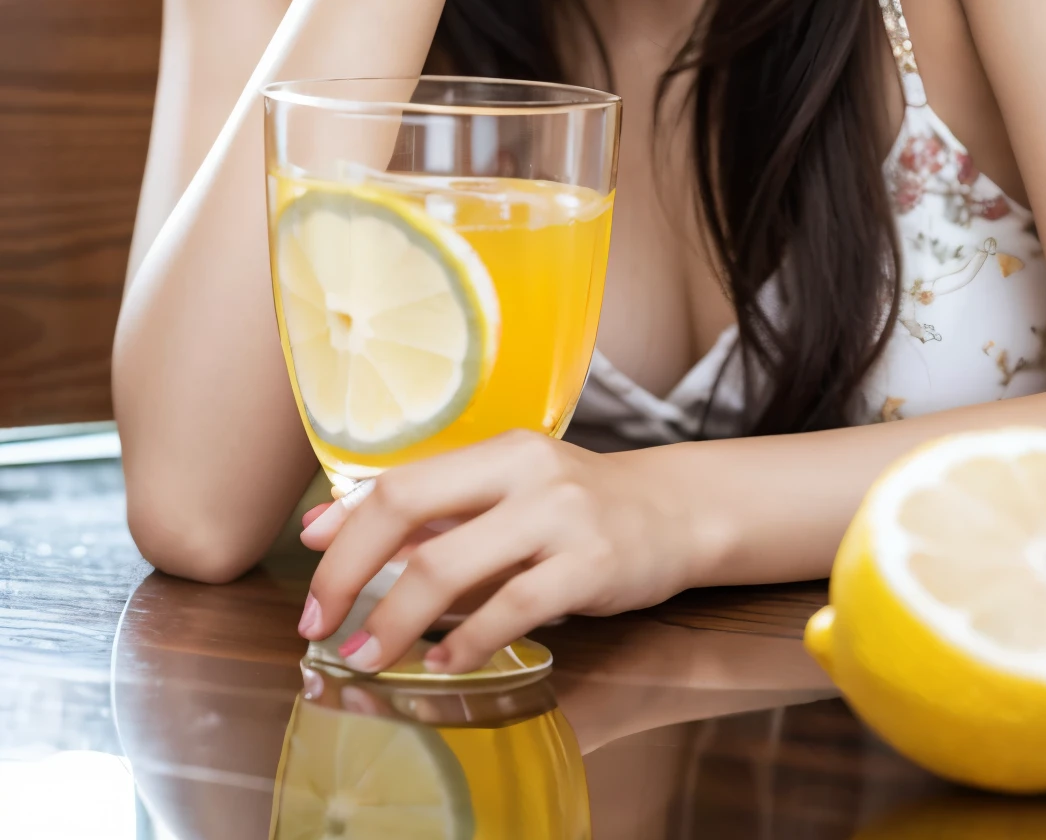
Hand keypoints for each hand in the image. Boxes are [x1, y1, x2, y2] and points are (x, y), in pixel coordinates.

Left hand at [295, 432, 705, 674]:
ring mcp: (560, 515)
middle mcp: (524, 471)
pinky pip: (512, 608)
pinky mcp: (592, 564)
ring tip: (368, 656)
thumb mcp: (505, 496)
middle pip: (409, 509)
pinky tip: (444, 661)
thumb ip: (430, 514)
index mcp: (496, 448)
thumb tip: (327, 528)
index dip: (344, 528)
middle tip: (319, 623)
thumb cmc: (576, 508)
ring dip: (394, 622)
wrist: (675, 514)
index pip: (399, 480)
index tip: (306, 570)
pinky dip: (467, 642)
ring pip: (450, 567)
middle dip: (350, 572)